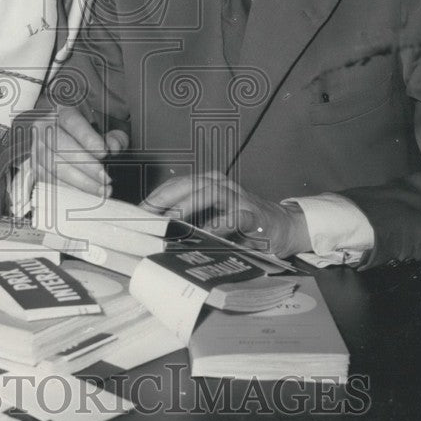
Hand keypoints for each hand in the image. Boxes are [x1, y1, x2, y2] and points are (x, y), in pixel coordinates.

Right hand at [30, 105, 128, 196]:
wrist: (62, 137)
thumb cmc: (87, 134)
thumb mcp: (105, 129)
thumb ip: (114, 136)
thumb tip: (114, 147)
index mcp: (62, 111)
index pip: (72, 121)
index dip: (87, 138)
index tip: (104, 153)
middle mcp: (45, 127)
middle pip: (61, 146)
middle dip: (86, 165)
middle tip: (106, 178)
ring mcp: (36, 147)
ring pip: (54, 166)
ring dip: (80, 182)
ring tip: (102, 190)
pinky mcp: (35, 166)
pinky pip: (49, 181)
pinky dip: (69, 190)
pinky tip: (86, 195)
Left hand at [142, 171, 311, 257]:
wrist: (284, 226)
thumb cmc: (243, 225)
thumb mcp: (213, 219)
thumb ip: (190, 222)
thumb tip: (155, 236)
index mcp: (208, 184)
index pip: (176, 185)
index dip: (155, 197)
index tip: (137, 213)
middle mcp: (222, 185)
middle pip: (187, 184)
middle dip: (164, 199)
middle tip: (146, 217)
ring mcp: (238, 197)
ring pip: (208, 193)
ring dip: (186, 206)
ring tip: (169, 222)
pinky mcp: (253, 214)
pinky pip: (233, 217)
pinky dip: (218, 225)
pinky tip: (205, 236)